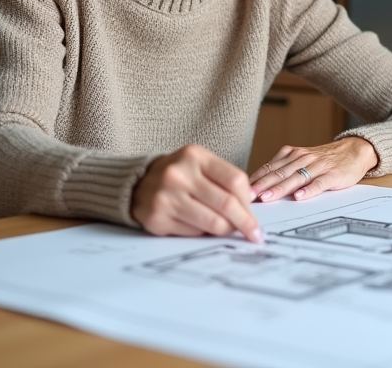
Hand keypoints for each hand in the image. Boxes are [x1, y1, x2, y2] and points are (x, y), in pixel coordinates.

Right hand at [131, 144, 262, 242]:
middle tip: (254, 235)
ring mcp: (166, 197)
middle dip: (245, 223)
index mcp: (194, 156)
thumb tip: (250, 206)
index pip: (235, 180)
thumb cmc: (178, 176)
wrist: (136, 184)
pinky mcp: (158, 219)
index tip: (255, 217)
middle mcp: (179, 174)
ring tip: (228, 231)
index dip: (249, 202)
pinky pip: (194, 234)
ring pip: (213, 223)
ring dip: (226, 231)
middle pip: (227, 204)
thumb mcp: (199, 165)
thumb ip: (224, 180)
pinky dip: (203, 234)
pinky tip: (201, 229)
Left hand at [249, 136, 378, 202]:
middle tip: (248, 196)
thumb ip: (283, 170)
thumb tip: (259, 186)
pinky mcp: (332, 174)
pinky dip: (309, 190)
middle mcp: (302, 158)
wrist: (353, 150)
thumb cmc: (324, 160)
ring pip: (296, 177)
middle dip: (262, 185)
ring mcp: (318, 166)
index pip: (269, 167)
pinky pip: (319, 183)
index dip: (255, 179)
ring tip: (268, 197)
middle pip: (279, 173)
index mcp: (292, 155)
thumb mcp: (301, 160)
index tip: (240, 190)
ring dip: (281, 188)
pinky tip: (300, 196)